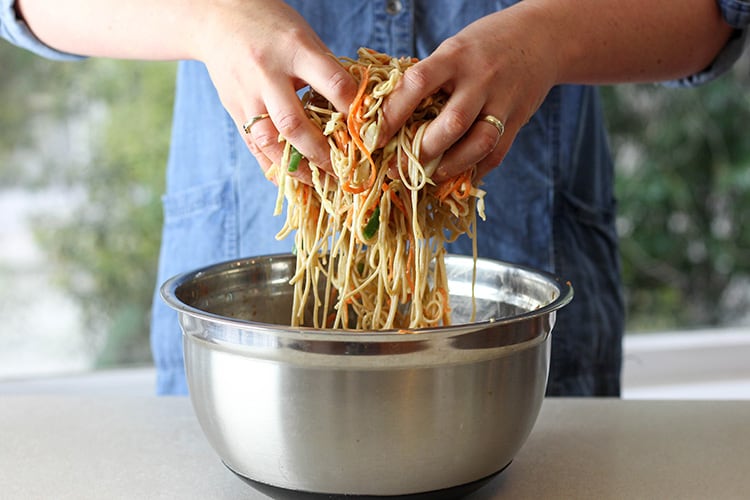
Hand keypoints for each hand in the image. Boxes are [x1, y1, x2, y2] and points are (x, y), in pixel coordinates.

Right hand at [195, 0, 358, 181]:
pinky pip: (253, 146)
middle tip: (342, 169)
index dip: (352, 108)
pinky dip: (272, 167)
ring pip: (269, 140)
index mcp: (293, 49)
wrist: (218, 18)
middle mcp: (267, 73)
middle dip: (321, 151)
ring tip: (318, 181)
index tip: (367, 128)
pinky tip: (290, 181)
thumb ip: (327, 70)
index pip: (332, 82)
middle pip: (294, 122)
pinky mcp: (234, 109)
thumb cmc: (272, 26)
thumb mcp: (304, 36)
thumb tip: (355, 108)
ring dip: (295, 167)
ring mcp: (246, 94)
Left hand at [378, 4, 557, 181]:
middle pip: (451, 122)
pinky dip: (474, 171)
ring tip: (428, 177)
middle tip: (397, 169)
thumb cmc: (483, 46)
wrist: (541, 38)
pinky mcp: (518, 120)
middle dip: (421, 151)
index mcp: (454, 56)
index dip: (393, 114)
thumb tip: (389, 117)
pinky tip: (455, 178)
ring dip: (450, 167)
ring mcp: (502, 101)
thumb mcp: (452, 50)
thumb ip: (428, 79)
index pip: (418, 84)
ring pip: (478, 143)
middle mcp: (480, 78)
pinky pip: (496, 153)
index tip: (374, 138)